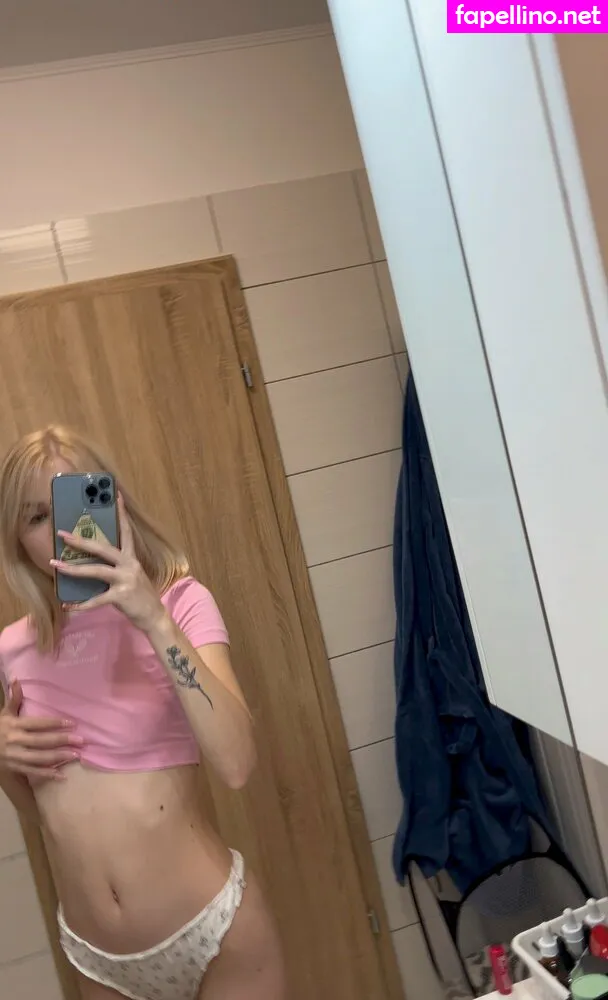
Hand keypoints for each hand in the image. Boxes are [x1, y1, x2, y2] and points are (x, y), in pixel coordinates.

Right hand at [0, 681, 82, 780]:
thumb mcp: (4, 713)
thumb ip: (13, 698)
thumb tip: (16, 678)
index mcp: (14, 726)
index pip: (38, 724)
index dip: (54, 723)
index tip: (72, 723)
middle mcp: (16, 741)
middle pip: (41, 741)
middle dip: (62, 741)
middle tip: (81, 740)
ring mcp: (15, 756)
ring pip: (39, 758)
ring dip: (58, 758)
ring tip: (76, 755)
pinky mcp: (15, 768)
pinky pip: (33, 772)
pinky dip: (47, 774)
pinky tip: (61, 776)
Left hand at [51, 495, 166, 632]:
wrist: (154, 616)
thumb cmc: (139, 595)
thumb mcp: (131, 576)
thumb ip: (115, 567)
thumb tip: (89, 564)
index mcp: (132, 558)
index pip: (126, 532)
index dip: (121, 514)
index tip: (116, 496)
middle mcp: (129, 565)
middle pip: (103, 548)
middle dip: (81, 541)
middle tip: (63, 534)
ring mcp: (126, 580)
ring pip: (96, 570)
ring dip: (73, 569)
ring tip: (56, 565)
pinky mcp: (121, 596)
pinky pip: (96, 600)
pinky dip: (81, 604)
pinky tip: (68, 605)